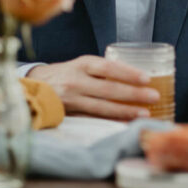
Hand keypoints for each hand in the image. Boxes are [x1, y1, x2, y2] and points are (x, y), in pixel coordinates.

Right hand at [27, 55, 159, 119]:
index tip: (147, 78)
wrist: (33, 86)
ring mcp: (72, 100)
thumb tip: (135, 76)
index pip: (108, 67)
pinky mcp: (68, 114)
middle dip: (133, 94)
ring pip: (102, 107)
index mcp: (82, 64)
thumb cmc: (66, 73)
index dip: (128, 73)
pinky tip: (125, 123)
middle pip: (108, 89)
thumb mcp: (82, 65)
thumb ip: (103, 70)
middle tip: (154, 96)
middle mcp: (76, 81)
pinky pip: (93, 119)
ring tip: (145, 113)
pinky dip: (110, 122)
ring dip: (125, 111)